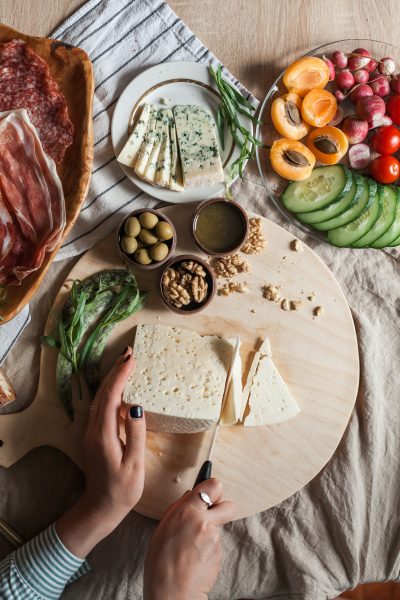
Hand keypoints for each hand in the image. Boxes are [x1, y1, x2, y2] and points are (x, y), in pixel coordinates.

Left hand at [56, 347, 145, 557]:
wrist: (101, 508)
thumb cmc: (122, 490)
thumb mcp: (134, 464)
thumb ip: (135, 434)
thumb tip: (136, 406)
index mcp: (103, 434)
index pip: (111, 396)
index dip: (121, 375)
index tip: (131, 359)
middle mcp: (94, 429)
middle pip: (103, 392)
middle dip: (115, 370)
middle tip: (129, 353)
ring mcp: (92, 432)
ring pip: (101, 398)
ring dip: (113, 379)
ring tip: (126, 364)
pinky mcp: (95, 436)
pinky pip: (102, 407)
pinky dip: (112, 392)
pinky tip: (122, 388)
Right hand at [144, 478, 235, 599]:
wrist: (171, 593)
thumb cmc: (160, 561)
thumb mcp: (163, 526)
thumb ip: (180, 508)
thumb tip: (192, 497)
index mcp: (186, 511)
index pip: (213, 485)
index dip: (213, 489)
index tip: (209, 495)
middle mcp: (204, 521)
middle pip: (229, 505)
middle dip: (223, 509)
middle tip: (210, 517)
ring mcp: (214, 539)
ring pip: (219, 528)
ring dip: (210, 533)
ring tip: (191, 548)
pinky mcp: (219, 554)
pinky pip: (216, 545)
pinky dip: (208, 549)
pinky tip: (195, 558)